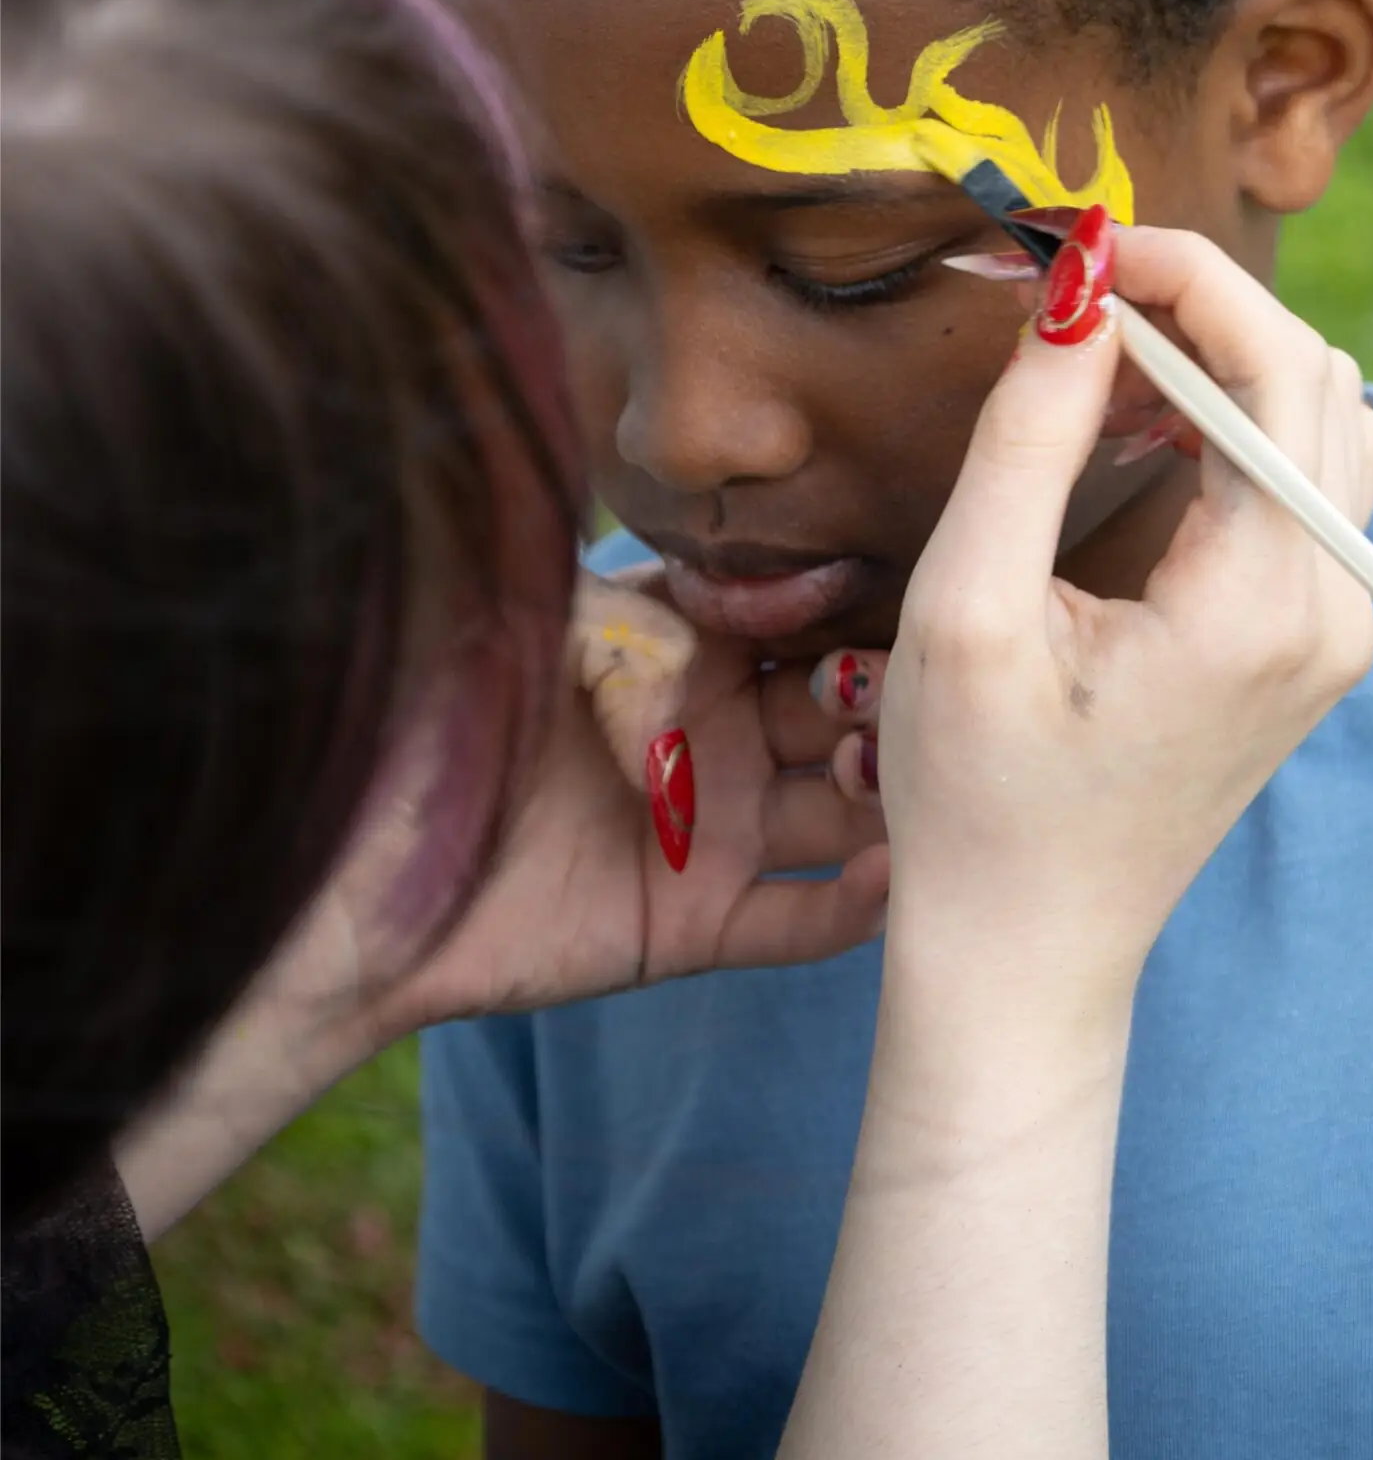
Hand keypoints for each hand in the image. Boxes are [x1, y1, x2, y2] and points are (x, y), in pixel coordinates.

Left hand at [387, 569, 890, 1032]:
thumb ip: (644, 576)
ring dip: (892, 794)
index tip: (914, 592)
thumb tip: (741, 536)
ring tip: (931, 779)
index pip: (802, 613)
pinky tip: (892, 872)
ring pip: (842, 808)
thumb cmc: (435, 714)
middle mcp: (715, 730)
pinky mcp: (698, 923)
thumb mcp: (538, 615)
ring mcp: (714, 828)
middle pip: (839, 706)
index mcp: (685, 643)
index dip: (855, 604)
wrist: (352, 870)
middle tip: (932, 691)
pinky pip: (803, 918)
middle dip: (889, 695)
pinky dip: (859, 903)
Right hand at [843, 223, 1372, 1029]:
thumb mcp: (969, 606)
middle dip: (1199, 308)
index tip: (1077, 244)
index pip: (1279, 365)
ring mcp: (1334, 630)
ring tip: (1092, 384)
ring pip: (1322, 421)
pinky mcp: (1307, 642)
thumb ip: (1030, 435)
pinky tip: (1125, 442)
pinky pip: (1300, 485)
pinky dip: (1225, 427)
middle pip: (1317, 377)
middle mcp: (1332, 609)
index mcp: (1263, 602)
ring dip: (1218, 367)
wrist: (1026, 955)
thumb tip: (1077, 284)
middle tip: (1070, 304)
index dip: (1185, 273)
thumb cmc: (975, 800)